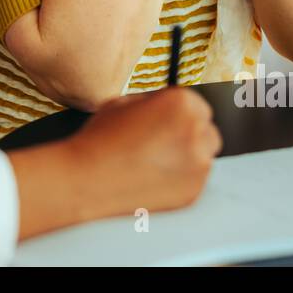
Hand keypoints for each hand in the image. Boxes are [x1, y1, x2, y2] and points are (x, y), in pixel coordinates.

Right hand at [64, 87, 219, 215]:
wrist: (87, 179)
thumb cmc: (101, 140)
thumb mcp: (124, 102)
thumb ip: (153, 102)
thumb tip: (166, 107)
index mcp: (182, 103)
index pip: (197, 104)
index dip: (179, 114)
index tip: (167, 122)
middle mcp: (196, 131)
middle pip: (206, 130)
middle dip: (188, 134)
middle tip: (162, 142)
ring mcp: (198, 164)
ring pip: (202, 156)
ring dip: (186, 156)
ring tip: (153, 161)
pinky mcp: (193, 191)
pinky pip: (194, 181)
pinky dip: (180, 179)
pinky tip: (153, 177)